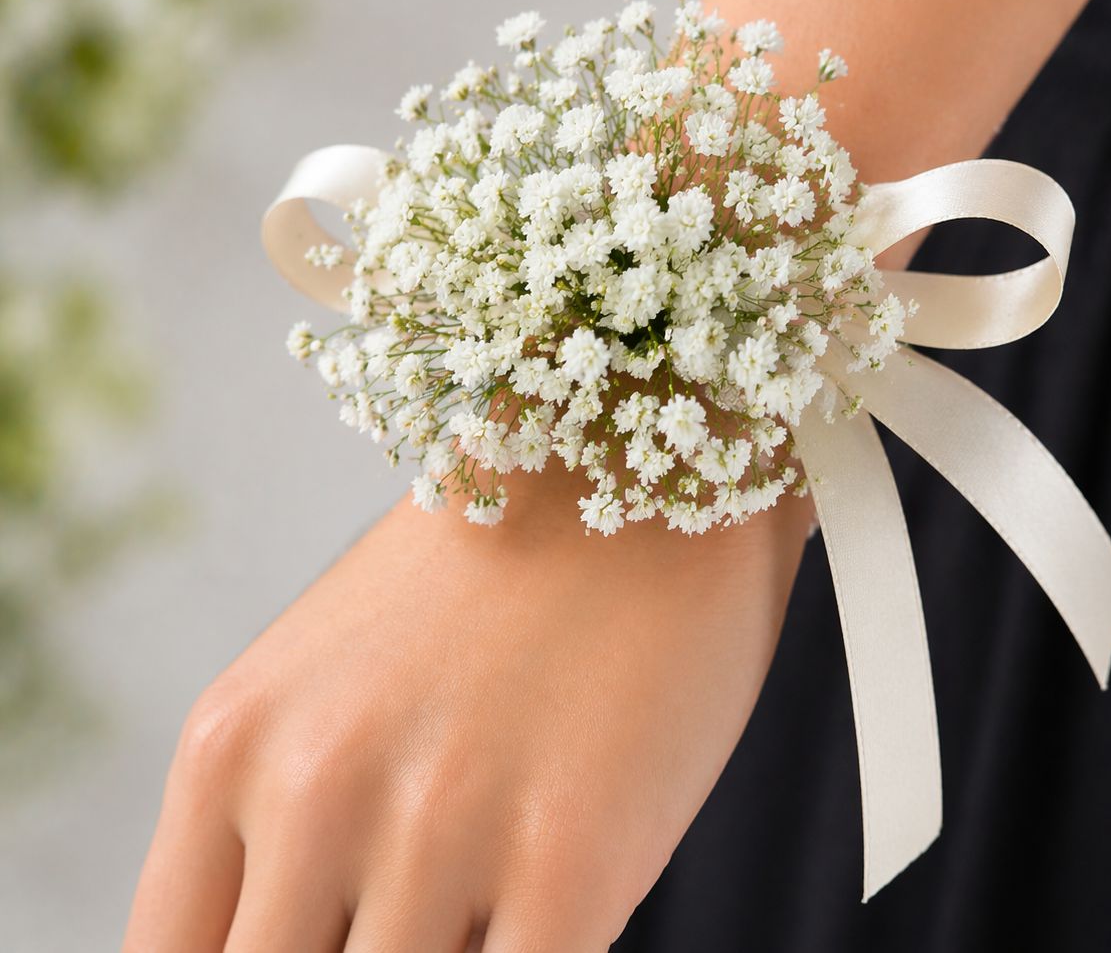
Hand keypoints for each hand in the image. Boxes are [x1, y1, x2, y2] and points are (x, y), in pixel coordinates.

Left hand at [123, 467, 811, 950]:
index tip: (324, 938)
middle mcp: (313, 788)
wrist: (635, 450)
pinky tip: (561, 910)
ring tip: (497, 879)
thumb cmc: (495, 573)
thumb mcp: (335, 676)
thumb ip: (286, 814)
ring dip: (456, 951)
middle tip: (423, 913)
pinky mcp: (570, 854)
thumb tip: (297, 936)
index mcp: (231, 744)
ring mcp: (439, 826)